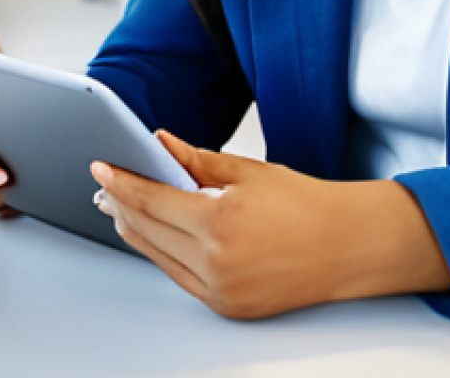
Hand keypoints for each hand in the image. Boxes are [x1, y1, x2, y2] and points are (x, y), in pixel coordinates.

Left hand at [91, 131, 449, 318]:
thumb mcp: (248, 172)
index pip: (152, 200)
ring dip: (135, 229)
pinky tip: (153, 233)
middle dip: (121, 204)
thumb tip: (160, 142)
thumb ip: (196, 159)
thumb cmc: (305, 204)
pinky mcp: (226, 306)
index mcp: (220, 224)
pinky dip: (160, 251)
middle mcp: (215, 264)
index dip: (122, 181)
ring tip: (121, 205)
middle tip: (106, 183)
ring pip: (157, 256)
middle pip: (147, 230)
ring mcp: (220, 292)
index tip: (103, 166)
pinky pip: (178, 276)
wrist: (346, 246)